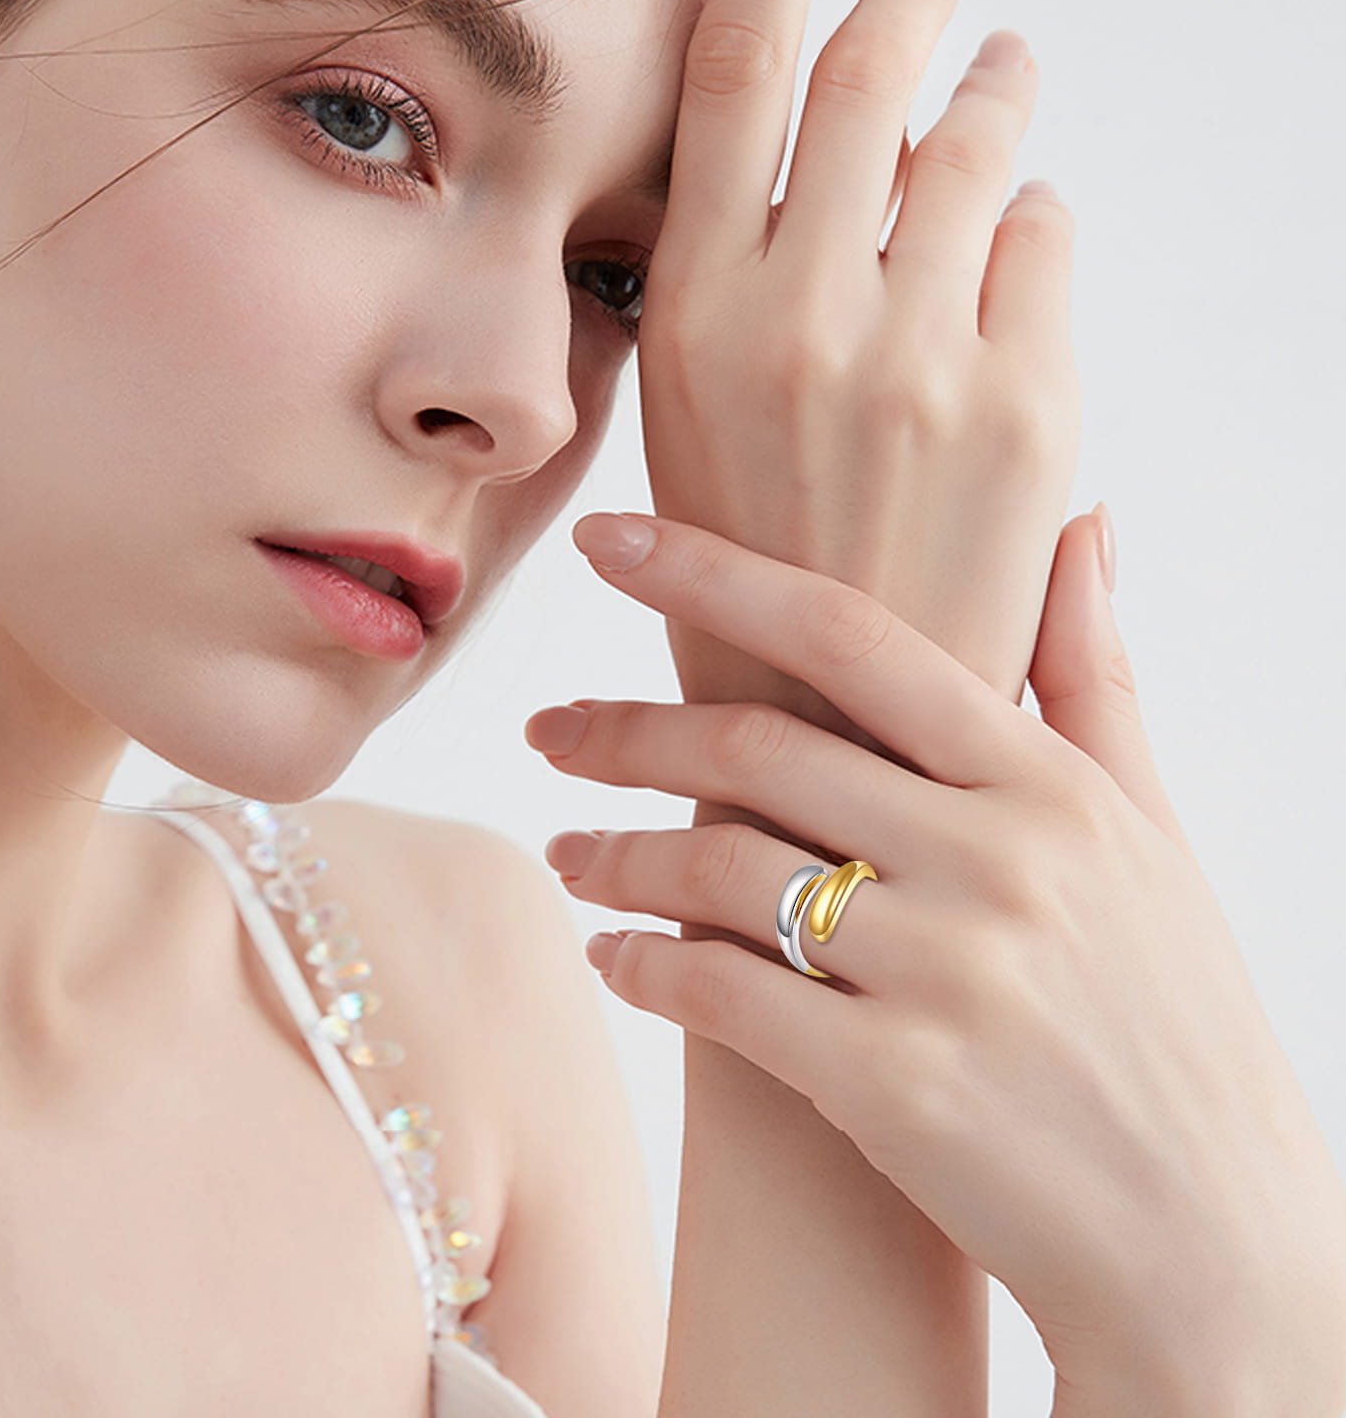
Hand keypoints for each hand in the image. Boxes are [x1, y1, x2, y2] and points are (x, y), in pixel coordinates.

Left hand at [525, 510, 1345, 1409]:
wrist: (1216, 1243)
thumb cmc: (1176, 1022)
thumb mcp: (1152, 832)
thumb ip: (1093, 673)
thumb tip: (1085, 519)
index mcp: (1047, 785)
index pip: (851, 633)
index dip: (712, 572)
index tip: (608, 540)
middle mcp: (997, 861)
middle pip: (755, 751)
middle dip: (623, 733)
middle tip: (546, 730)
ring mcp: (946, 976)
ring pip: (719, 873)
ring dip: (615, 857)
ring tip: (561, 852)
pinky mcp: (896, 1088)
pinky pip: (722, 997)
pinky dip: (643, 968)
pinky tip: (607, 957)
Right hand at [638, 0, 1078, 714]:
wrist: (819, 724)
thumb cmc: (740, 564)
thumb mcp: (691, 408)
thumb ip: (751, 264)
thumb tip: (854, 141)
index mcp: (692, 311)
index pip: (736, 66)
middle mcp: (799, 316)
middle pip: (870, 70)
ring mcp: (920, 359)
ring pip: (979, 141)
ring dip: (997, 82)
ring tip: (1003, 65)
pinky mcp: (1025, 406)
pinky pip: (1045, 237)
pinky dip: (1034, 214)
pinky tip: (1017, 234)